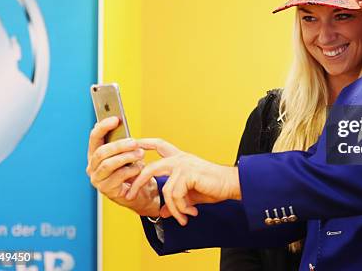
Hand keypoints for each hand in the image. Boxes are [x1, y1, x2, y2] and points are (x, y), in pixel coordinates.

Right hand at [86, 117, 160, 216]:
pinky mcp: (106, 190)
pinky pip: (118, 176)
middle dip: (119, 145)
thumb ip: (121, 141)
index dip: (103, 127)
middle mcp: (92, 167)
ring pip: (109, 164)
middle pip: (102, 152)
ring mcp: (97, 179)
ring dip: (126, 157)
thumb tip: (118, 122)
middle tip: (134, 142)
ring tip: (140, 153)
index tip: (116, 119)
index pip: (94, 137)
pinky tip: (140, 168)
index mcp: (95, 154)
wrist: (141, 191)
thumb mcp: (127, 153)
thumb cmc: (132, 169)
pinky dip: (131, 170)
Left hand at [126, 138, 240, 225]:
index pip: (159, 145)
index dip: (145, 143)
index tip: (132, 142)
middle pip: (151, 168)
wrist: (231, 184)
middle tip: (130, 196)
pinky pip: (175, 195)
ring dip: (174, 209)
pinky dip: (181, 208)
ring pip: (166, 190)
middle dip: (137, 182)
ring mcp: (183, 165)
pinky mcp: (188, 173)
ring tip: (183, 217)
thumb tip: (163, 212)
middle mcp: (180, 159)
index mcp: (180, 159)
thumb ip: (176, 200)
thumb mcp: (190, 195)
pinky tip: (190, 213)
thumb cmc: (214, 186)